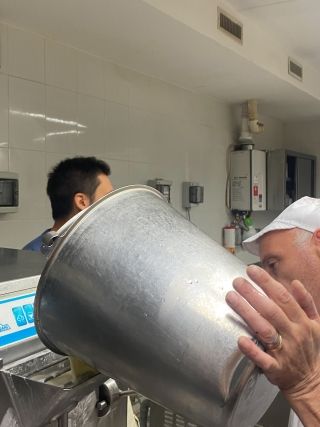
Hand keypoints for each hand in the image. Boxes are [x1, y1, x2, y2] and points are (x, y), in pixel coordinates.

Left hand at [225, 265, 319, 400]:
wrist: (313, 382)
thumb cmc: (311, 349)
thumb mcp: (317, 324)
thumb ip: (306, 302)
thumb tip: (295, 283)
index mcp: (302, 322)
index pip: (283, 297)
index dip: (266, 282)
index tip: (251, 270)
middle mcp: (294, 334)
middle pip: (270, 310)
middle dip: (252, 293)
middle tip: (236, 281)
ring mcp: (285, 352)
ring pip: (264, 329)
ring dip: (247, 312)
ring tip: (231, 298)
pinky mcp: (276, 368)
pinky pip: (263, 359)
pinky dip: (252, 349)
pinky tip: (240, 339)